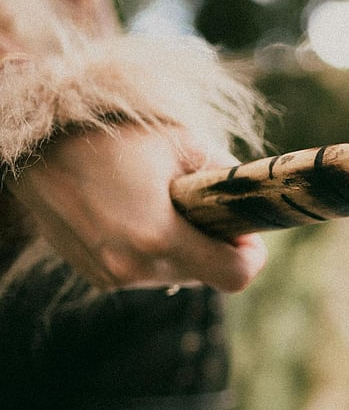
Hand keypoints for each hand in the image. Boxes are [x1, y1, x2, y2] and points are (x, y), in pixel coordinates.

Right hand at [8, 125, 267, 292]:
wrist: (36, 140)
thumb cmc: (114, 132)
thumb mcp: (185, 143)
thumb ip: (228, 179)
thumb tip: (251, 209)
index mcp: (158, 238)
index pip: (234, 276)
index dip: (250, 254)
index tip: (244, 231)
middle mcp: (132, 267)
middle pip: (206, 276)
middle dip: (214, 246)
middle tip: (199, 204)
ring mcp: (108, 276)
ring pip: (175, 276)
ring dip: (181, 248)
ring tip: (158, 204)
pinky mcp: (92, 274)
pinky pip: (143, 272)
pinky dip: (151, 250)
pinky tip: (132, 214)